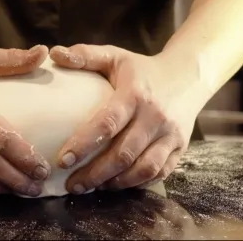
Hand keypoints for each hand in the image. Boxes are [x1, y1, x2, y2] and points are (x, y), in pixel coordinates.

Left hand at [49, 44, 202, 192]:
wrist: (188, 76)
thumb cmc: (142, 69)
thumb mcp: (115, 56)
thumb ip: (85, 55)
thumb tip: (54, 54)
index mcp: (136, 95)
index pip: (108, 123)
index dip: (85, 143)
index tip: (63, 160)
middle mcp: (155, 117)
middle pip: (124, 153)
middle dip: (95, 173)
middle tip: (71, 184)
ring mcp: (170, 136)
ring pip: (143, 168)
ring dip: (115, 183)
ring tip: (90, 187)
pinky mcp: (179, 149)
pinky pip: (158, 173)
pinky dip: (136, 184)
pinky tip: (114, 185)